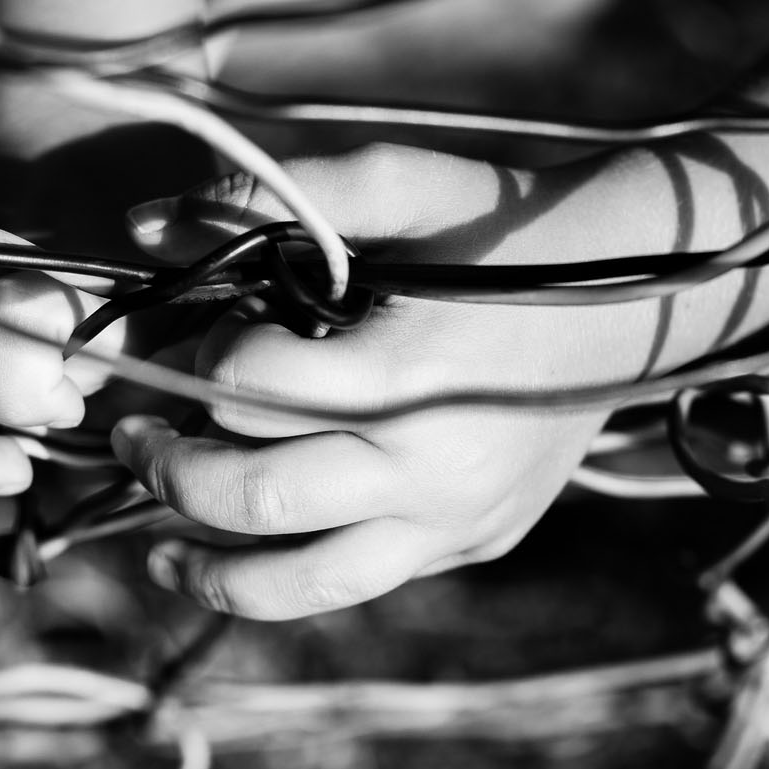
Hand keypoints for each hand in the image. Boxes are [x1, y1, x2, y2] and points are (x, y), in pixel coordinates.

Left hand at [111, 143, 665, 619]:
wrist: (639, 289)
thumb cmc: (505, 225)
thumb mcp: (399, 185)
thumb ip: (272, 200)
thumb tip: (139, 226)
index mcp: (409, 372)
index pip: (248, 387)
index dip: (195, 359)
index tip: (189, 336)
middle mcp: (432, 466)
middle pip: (255, 497)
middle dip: (169, 470)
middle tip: (129, 439)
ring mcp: (457, 519)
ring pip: (302, 583)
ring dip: (212, 567)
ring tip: (160, 548)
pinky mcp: (475, 542)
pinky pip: (362, 579)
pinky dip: (291, 571)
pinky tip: (248, 547)